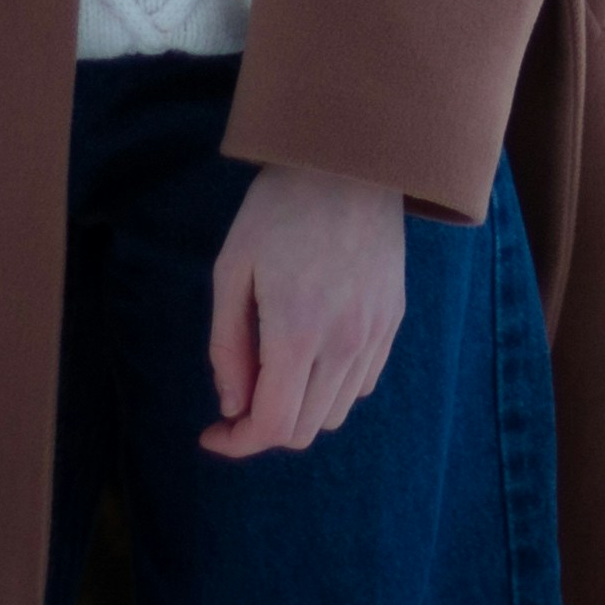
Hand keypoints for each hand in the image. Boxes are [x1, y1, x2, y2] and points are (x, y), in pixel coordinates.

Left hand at [200, 159, 407, 457]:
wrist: (349, 160)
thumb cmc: (279, 208)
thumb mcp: (232, 269)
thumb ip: (227, 346)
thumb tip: (232, 406)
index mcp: (298, 331)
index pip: (274, 426)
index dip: (238, 444)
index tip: (212, 434)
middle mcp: (345, 342)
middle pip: (305, 430)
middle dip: (264, 429)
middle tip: (236, 401)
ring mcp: (376, 333)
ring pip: (336, 413)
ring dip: (300, 411)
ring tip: (272, 374)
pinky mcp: (393, 320)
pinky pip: (363, 383)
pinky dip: (332, 388)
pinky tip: (310, 355)